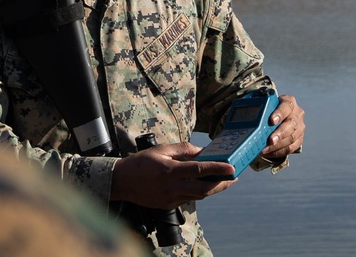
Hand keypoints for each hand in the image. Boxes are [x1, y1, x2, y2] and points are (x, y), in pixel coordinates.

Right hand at [110, 142, 234, 209]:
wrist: (121, 182)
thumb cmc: (140, 163)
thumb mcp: (161, 150)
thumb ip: (183, 149)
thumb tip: (201, 151)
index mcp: (170, 171)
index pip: (199, 170)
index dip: (217, 169)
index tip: (231, 167)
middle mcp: (172, 187)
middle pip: (204, 189)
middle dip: (222, 184)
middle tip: (233, 177)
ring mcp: (170, 199)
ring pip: (198, 196)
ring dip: (213, 189)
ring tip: (223, 181)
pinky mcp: (168, 205)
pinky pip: (189, 199)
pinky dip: (199, 192)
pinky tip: (204, 185)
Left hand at [261, 94, 304, 160]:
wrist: (278, 115)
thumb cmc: (268, 109)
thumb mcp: (264, 104)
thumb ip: (258, 106)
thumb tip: (244, 114)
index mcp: (289, 102)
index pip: (286, 106)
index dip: (280, 113)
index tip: (271, 121)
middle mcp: (297, 114)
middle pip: (291, 124)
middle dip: (280, 134)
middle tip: (270, 141)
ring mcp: (300, 127)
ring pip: (292, 138)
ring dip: (278, 146)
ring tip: (264, 149)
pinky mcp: (299, 139)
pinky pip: (291, 148)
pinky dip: (279, 152)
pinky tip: (268, 153)